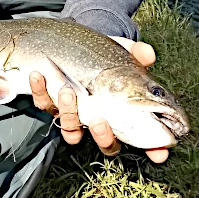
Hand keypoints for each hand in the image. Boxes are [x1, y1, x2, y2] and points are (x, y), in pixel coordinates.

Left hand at [30, 37, 169, 163]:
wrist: (76, 44)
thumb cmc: (105, 55)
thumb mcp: (121, 51)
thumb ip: (136, 52)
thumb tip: (147, 53)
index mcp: (121, 112)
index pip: (140, 136)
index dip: (152, 148)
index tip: (159, 153)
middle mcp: (98, 120)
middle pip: (106, 143)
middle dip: (103, 135)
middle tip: (99, 121)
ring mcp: (74, 114)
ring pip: (71, 129)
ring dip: (69, 112)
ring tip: (68, 90)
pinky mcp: (50, 103)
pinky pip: (43, 104)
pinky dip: (40, 90)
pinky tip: (39, 74)